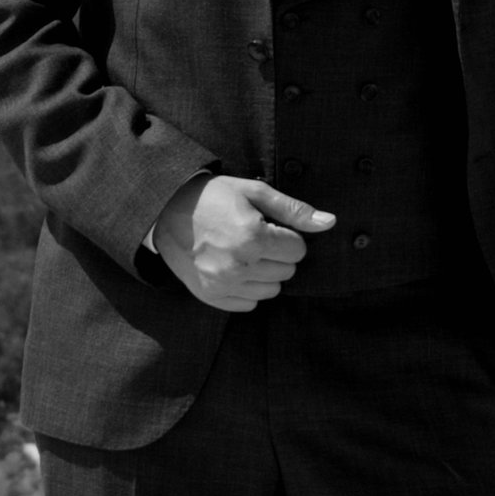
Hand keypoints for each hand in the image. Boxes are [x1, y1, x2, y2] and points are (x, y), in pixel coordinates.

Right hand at [151, 173, 334, 310]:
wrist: (164, 210)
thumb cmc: (213, 197)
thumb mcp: (254, 192)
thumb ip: (294, 210)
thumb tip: (330, 223)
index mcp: (252, 238)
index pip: (297, 250)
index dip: (287, 236)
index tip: (268, 226)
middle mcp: (239, 266)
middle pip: (287, 272)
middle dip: (278, 255)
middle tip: (255, 238)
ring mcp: (223, 285)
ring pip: (271, 291)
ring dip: (264, 273)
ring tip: (244, 253)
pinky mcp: (211, 296)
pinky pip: (249, 304)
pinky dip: (247, 289)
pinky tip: (233, 268)